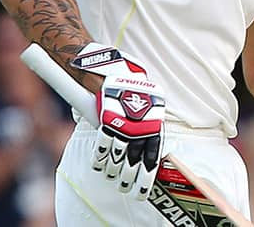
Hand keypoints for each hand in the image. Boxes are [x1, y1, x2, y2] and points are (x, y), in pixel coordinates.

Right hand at [71, 44, 165, 199]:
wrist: (104, 66)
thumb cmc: (125, 79)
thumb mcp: (142, 97)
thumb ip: (143, 117)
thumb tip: (142, 138)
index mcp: (152, 119)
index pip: (153, 152)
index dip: (148, 172)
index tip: (145, 187)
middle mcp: (139, 122)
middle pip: (136, 158)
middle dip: (131, 177)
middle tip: (128, 188)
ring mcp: (122, 121)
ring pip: (120, 154)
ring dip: (116, 169)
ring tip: (114, 178)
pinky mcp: (107, 119)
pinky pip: (105, 144)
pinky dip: (102, 156)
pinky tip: (100, 165)